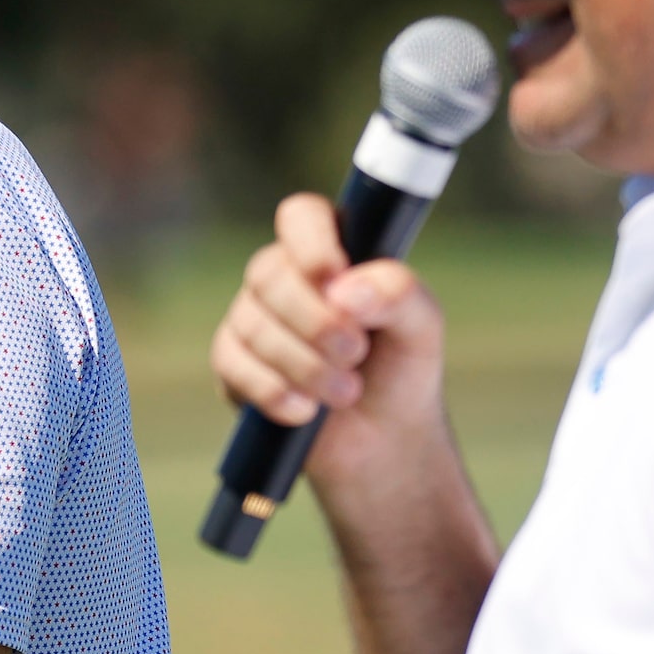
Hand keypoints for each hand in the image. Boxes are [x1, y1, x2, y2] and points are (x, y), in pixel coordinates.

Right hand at [211, 192, 449, 480]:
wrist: (382, 437)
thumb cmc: (400, 368)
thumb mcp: (421, 326)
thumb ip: (398, 293)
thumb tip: (345, 291)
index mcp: (330, 251)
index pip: (301, 216)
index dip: (310, 242)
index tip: (333, 276)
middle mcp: (283, 278)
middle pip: (270, 274)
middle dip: (316, 322)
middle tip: (357, 354)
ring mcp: (251, 319)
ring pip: (254, 325)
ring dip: (305, 366)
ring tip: (346, 392)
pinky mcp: (233, 364)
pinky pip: (234, 366)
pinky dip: (275, 391)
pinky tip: (305, 410)